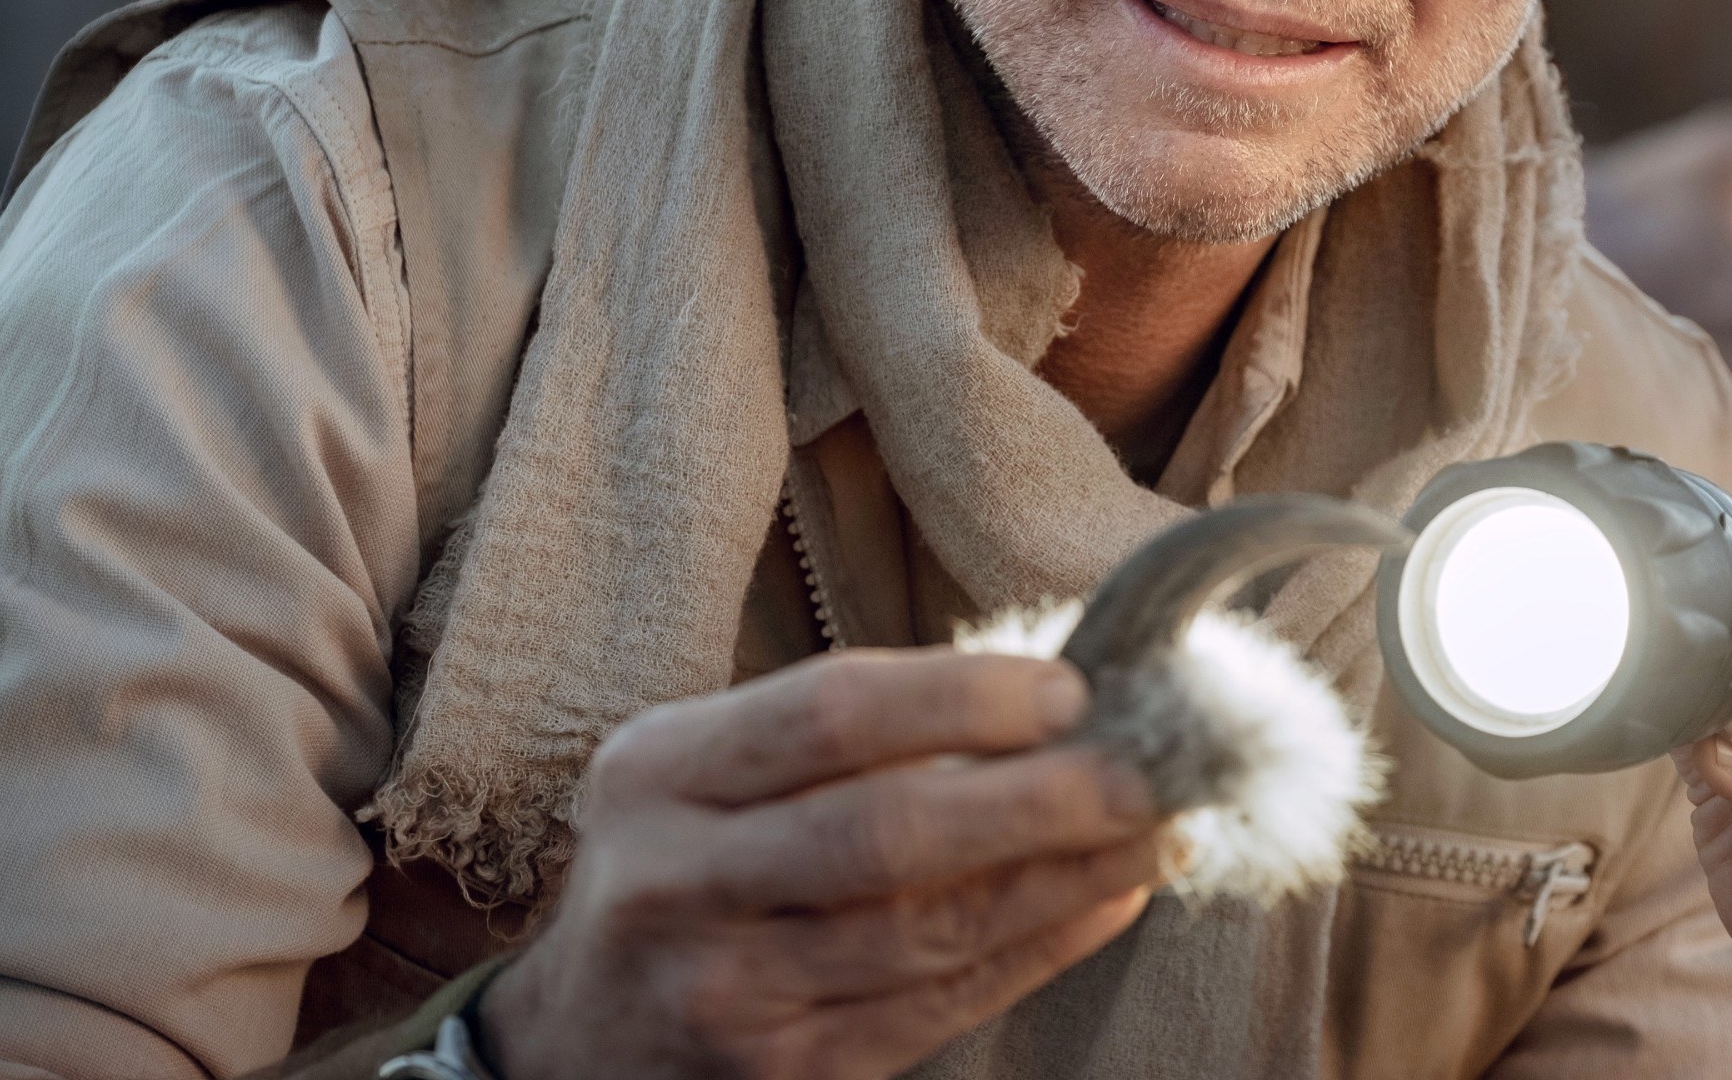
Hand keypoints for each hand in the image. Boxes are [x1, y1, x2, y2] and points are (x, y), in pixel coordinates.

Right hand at [482, 649, 1164, 1079]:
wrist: (577, 1033)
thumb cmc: (685, 855)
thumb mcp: (707, 766)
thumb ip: (842, 730)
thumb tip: (1047, 689)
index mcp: (659, 771)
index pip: (829, 716)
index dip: (960, 699)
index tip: (1071, 689)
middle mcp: (676, 881)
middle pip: (882, 834)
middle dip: (1033, 801)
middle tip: (1146, 769)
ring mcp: (724, 992)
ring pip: (923, 932)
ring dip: (1061, 880)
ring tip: (1154, 831)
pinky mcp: (780, 1072)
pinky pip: (935, 1008)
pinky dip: (1036, 950)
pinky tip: (1104, 900)